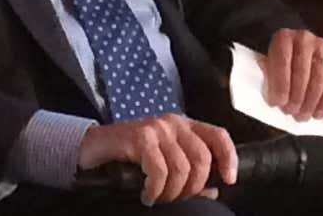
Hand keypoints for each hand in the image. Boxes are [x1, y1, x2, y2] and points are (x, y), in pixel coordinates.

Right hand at [77, 114, 236, 205]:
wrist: (94, 147)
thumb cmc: (130, 155)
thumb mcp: (164, 160)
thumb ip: (189, 171)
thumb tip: (214, 189)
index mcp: (186, 126)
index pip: (218, 136)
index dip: (228, 158)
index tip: (229, 179)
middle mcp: (174, 123)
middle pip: (202, 158)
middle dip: (193, 186)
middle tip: (177, 198)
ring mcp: (157, 129)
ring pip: (182, 168)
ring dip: (172, 192)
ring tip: (159, 198)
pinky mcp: (139, 137)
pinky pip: (159, 171)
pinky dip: (155, 190)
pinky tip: (147, 195)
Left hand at [263, 28, 322, 120]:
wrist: (299, 52)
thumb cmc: (281, 64)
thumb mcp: (269, 66)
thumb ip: (267, 78)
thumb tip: (273, 99)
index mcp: (284, 38)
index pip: (282, 61)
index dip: (280, 85)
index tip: (277, 103)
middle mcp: (305, 38)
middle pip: (302, 71)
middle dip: (296, 97)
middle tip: (290, 112)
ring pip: (320, 77)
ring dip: (311, 101)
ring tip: (303, 116)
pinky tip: (319, 112)